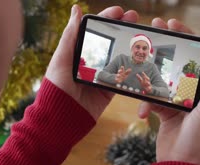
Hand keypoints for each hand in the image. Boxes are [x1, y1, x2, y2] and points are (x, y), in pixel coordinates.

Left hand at [45, 5, 138, 119]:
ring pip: (119, 56)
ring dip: (131, 44)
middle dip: (122, 27)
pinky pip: (123, 76)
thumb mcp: (61, 59)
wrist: (61, 118)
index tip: (119, 11)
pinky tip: (142, 57)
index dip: (107, 18)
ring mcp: (100, 76)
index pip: (94, 31)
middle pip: (109, 41)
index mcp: (77, 52)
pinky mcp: (108, 90)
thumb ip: (70, 35)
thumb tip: (76, 8)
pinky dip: (132, 67)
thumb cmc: (56, 87)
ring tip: (141, 34)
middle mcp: (90, 62)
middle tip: (134, 18)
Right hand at [138, 18, 199, 164]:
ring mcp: (177, 102)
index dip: (186, 37)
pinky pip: (151, 99)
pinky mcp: (164, 112)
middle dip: (163, 50)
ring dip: (149, 81)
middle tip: (150, 34)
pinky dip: (145, 104)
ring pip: (159, 81)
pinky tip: (143, 114)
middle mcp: (193, 92)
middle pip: (176, 63)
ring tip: (138, 76)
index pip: (197, 55)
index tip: (171, 24)